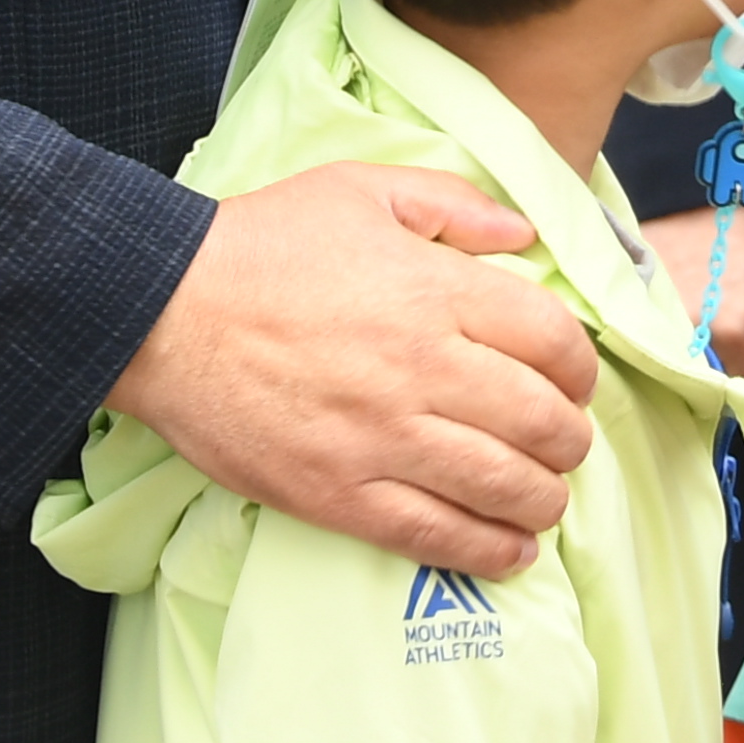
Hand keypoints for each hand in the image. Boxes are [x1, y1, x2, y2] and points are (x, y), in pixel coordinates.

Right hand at [110, 160, 600, 575]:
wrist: (163, 310)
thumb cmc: (262, 244)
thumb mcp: (361, 190)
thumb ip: (453, 207)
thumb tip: (524, 235)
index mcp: (436, 291)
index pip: (554, 341)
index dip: (580, 366)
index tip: (573, 378)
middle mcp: (423, 368)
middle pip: (542, 420)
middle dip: (570, 439)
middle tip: (566, 442)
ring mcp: (383, 438)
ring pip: (502, 486)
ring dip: (543, 499)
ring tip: (545, 499)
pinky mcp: (338, 493)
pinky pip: (435, 535)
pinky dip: (488, 551)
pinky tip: (511, 552)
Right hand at [638, 200, 743, 415]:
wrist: (703, 177)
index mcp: (740, 334)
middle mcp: (694, 339)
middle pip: (727, 386)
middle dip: (741, 363)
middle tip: (739, 312)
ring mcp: (658, 325)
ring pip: (697, 370)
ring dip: (708, 351)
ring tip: (711, 305)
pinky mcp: (635, 310)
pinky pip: (663, 346)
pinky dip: (677, 334)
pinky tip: (684, 302)